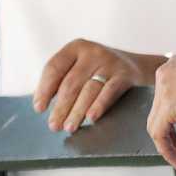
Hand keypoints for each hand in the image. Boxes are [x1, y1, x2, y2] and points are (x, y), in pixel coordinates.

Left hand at [33, 39, 152, 133]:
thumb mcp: (81, 66)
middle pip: (71, 83)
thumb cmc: (100, 70)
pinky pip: (109, 91)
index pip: (54, 68)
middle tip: (54, 126)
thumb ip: (63, 80)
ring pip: (88, 90)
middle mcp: (92, 52)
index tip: (39, 108)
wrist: (136, 66)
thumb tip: (42, 104)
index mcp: (75, 48)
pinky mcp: (124, 74)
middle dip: (60, 107)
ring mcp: (109, 62)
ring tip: (69, 127)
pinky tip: (91, 117)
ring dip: (77, 111)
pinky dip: (99, 105)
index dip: (44, 89)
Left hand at [146, 37, 175, 171]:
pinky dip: (167, 150)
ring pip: (156, 125)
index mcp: (172, 69)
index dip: (172, 121)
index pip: (165, 100)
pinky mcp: (168, 106)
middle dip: (169, 135)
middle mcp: (163, 77)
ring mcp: (163, 90)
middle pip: (158, 112)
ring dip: (168, 146)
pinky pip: (159, 134)